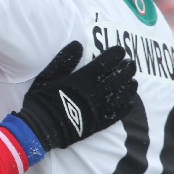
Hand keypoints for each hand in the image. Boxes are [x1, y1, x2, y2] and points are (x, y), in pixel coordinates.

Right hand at [10, 42, 136, 153]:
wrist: (40, 128)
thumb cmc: (42, 99)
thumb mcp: (48, 75)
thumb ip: (64, 59)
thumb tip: (78, 44)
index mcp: (82, 79)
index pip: (105, 63)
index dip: (115, 55)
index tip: (121, 51)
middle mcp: (94, 93)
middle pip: (117, 78)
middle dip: (126, 69)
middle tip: (131, 64)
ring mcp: (98, 109)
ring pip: (120, 96)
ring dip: (129, 87)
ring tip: (133, 81)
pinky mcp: (98, 123)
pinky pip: (116, 115)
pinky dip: (125, 108)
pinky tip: (130, 102)